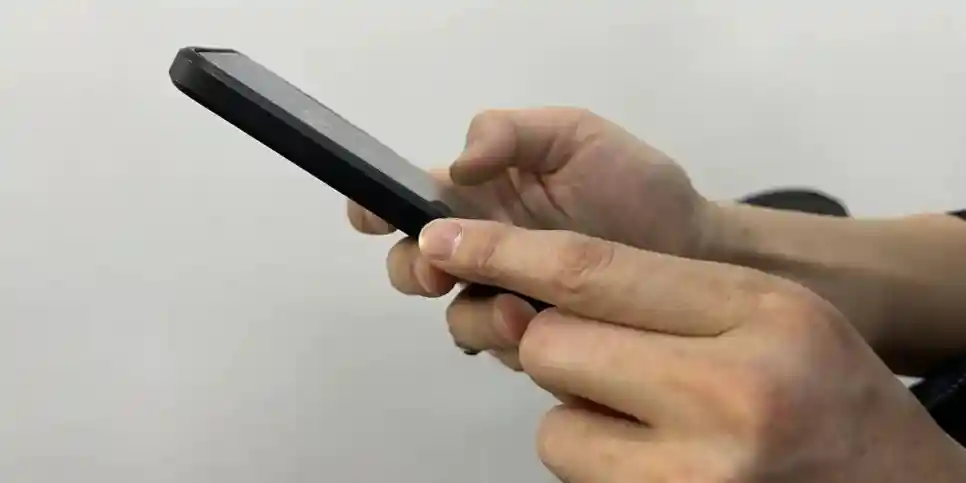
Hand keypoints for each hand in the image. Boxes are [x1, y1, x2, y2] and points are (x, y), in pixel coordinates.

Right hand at [347, 108, 709, 360]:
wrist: (694, 249)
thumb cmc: (634, 185)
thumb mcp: (575, 135)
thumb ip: (512, 133)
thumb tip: (457, 164)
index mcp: (480, 193)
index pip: (408, 196)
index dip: (376, 206)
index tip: (371, 218)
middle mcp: (481, 246)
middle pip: (411, 264)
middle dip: (412, 270)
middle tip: (437, 273)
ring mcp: (504, 295)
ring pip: (455, 315)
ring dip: (474, 315)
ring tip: (521, 312)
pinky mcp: (533, 339)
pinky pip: (498, 351)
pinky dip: (508, 347)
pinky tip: (539, 334)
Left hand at [413, 218, 965, 482]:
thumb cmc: (826, 387)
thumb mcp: (765, 308)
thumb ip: (662, 293)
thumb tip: (537, 292)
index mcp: (752, 316)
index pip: (590, 272)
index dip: (503, 251)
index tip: (446, 237)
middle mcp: (724, 397)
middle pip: (552, 346)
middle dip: (552, 342)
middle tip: (606, 351)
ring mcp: (693, 474)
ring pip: (554, 425)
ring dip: (579, 413)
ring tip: (652, 415)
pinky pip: (579, 474)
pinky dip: (599, 458)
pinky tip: (659, 454)